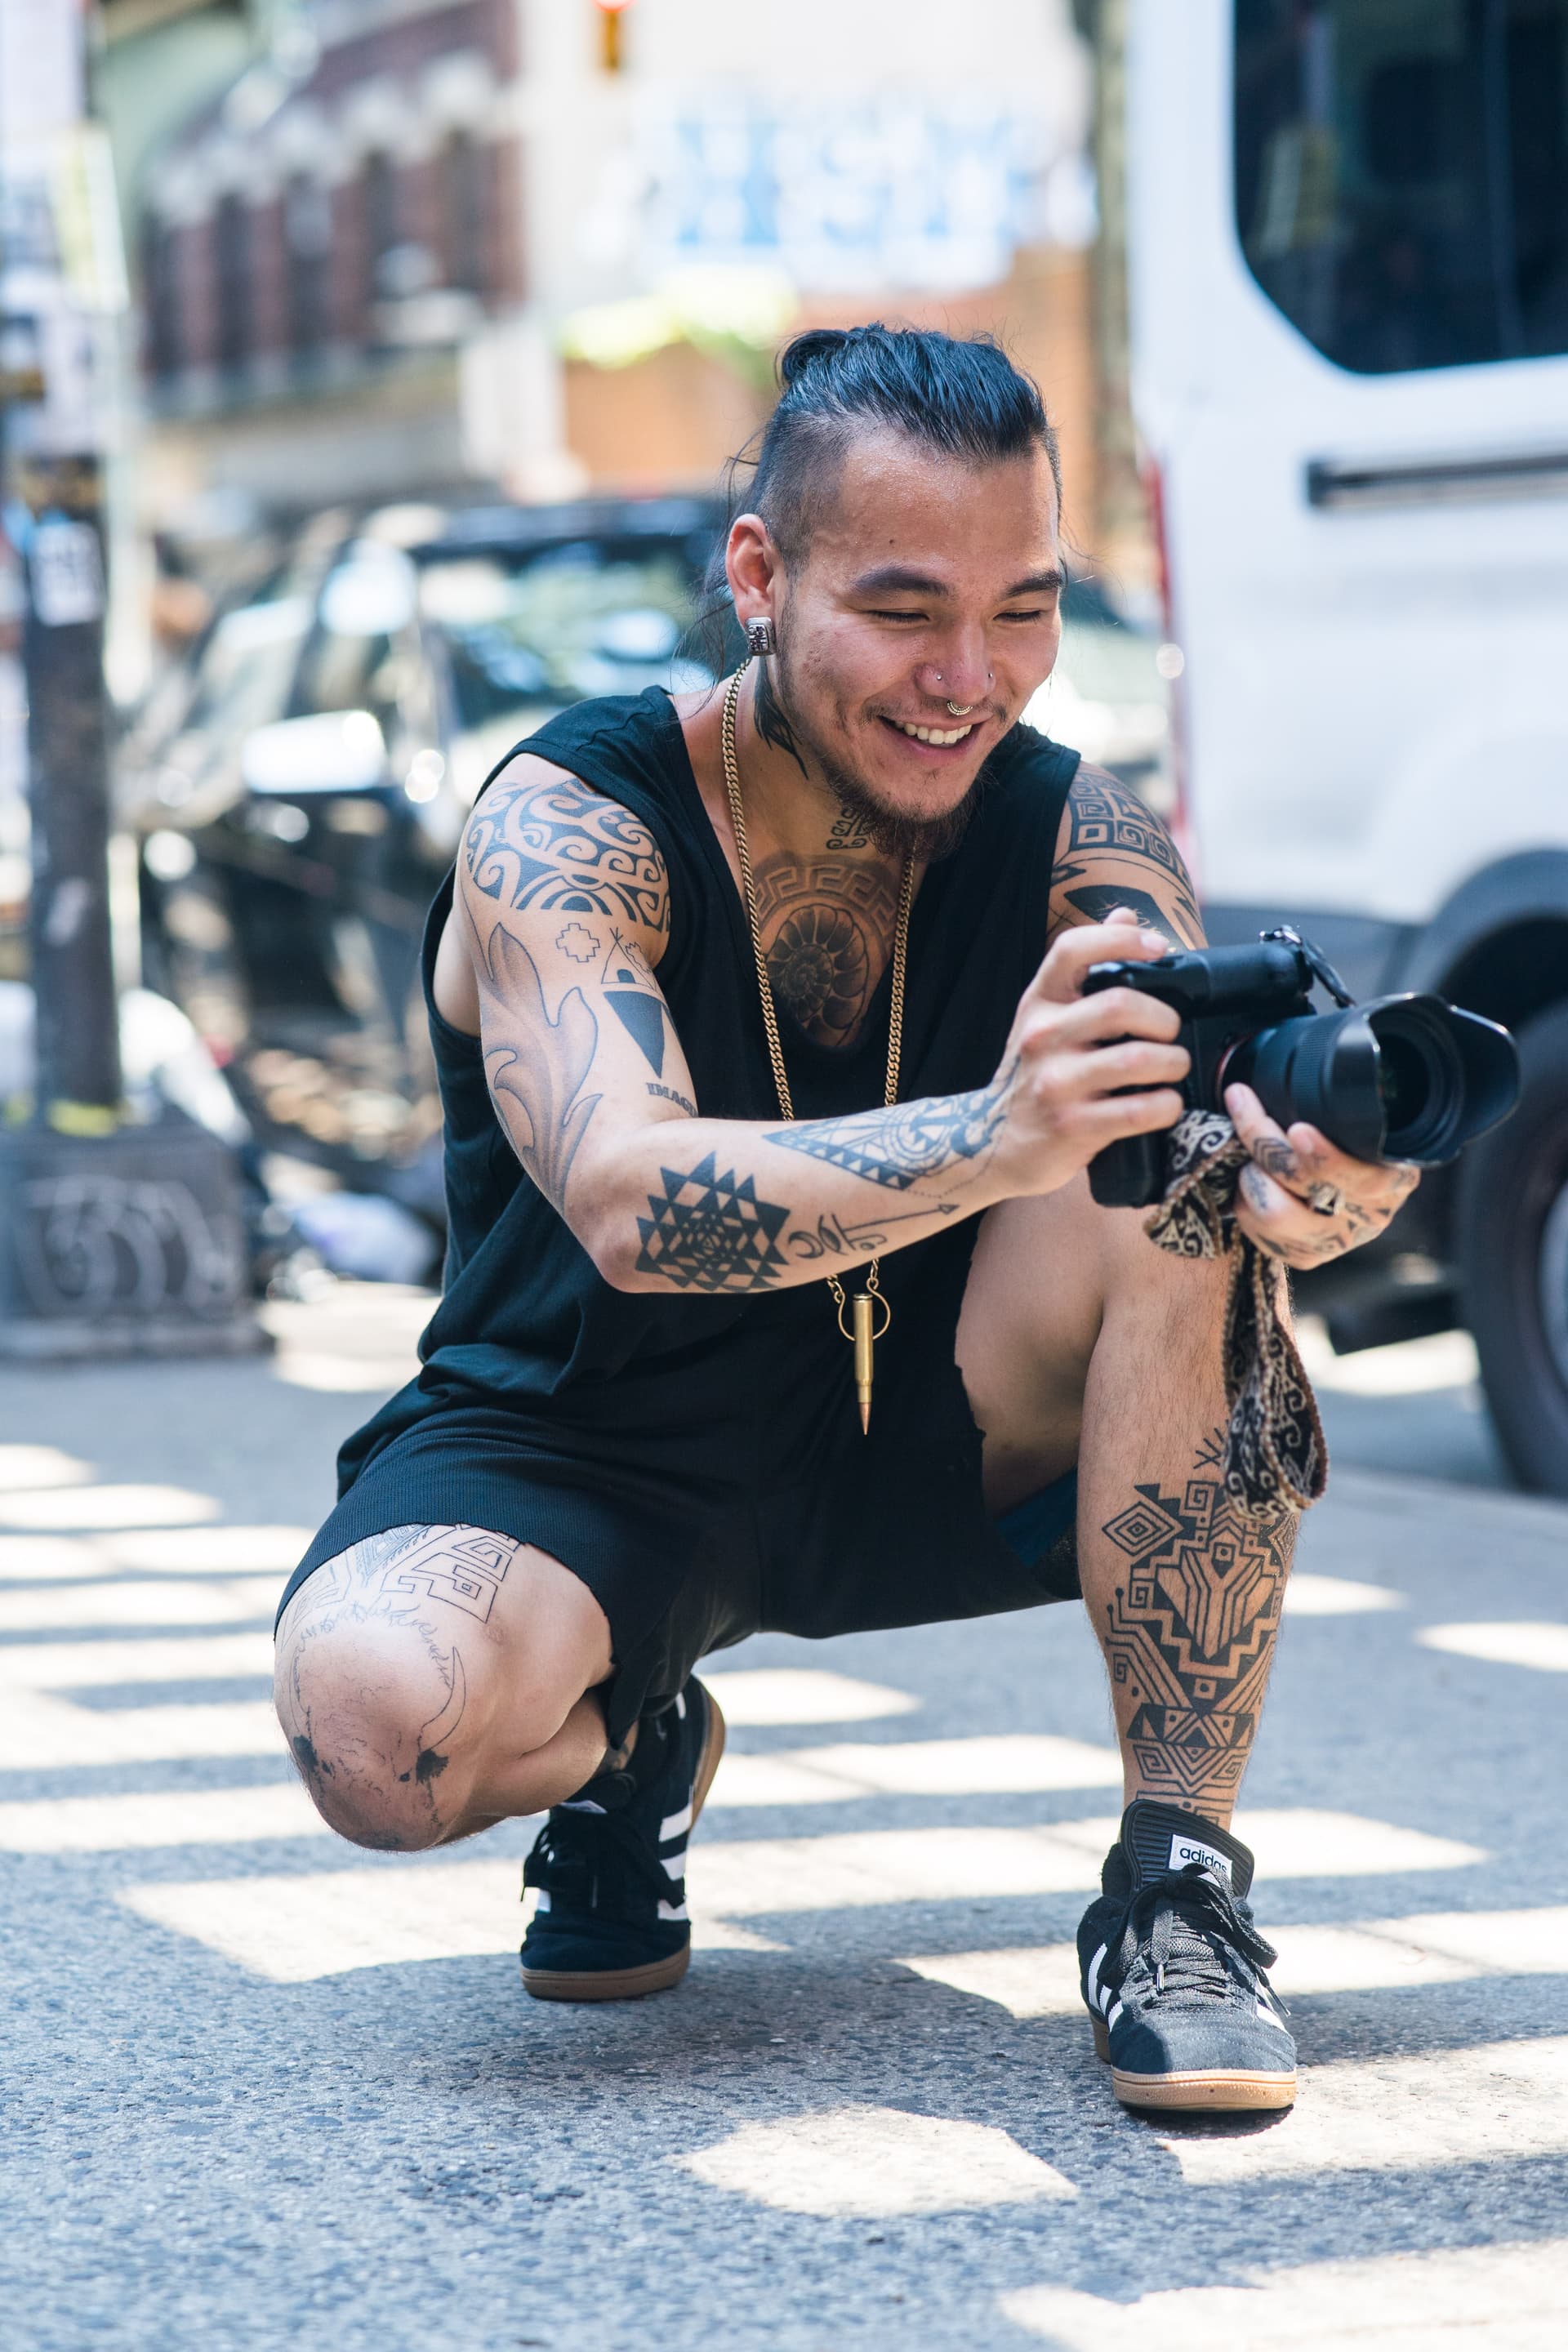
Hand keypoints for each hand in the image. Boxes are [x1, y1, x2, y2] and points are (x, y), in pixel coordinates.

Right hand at [993, 910, 1190, 1196]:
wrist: (993, 1144)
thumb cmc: (1035, 1075)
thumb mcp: (1049, 1017)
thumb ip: (1087, 969)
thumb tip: (1124, 913)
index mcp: (1039, 1002)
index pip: (1073, 950)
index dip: (1123, 939)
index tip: (1159, 948)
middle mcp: (1041, 1037)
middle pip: (1120, 1005)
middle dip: (1165, 1019)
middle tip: (1170, 1033)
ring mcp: (1054, 1083)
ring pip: (1138, 1060)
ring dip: (1173, 1063)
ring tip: (1172, 1068)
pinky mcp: (1072, 1126)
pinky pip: (1141, 1111)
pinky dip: (1168, 1105)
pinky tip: (1165, 1103)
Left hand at [1225, 1082, 1419, 1268]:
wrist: (1336, 1183)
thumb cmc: (1344, 1138)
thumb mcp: (1356, 1119)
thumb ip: (1342, 1106)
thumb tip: (1317, 1051)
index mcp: (1395, 1177)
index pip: (1365, 1177)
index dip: (1326, 1157)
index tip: (1298, 1130)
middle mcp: (1372, 1214)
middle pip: (1306, 1186)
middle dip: (1264, 1140)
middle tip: (1243, 1104)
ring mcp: (1337, 1240)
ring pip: (1274, 1212)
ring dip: (1250, 1175)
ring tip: (1249, 1155)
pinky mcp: (1306, 1257)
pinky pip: (1260, 1232)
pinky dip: (1244, 1203)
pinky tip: (1251, 1184)